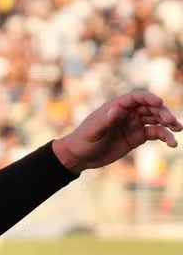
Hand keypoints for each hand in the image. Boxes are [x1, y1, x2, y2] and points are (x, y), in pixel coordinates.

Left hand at [53, 92, 181, 173]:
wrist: (80, 156)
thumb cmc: (82, 141)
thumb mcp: (92, 131)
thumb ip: (105, 120)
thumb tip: (118, 108)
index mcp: (116, 107)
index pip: (136, 98)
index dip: (149, 98)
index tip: (160, 103)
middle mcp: (127, 114)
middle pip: (150, 108)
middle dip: (163, 112)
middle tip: (171, 122)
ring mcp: (134, 125)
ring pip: (156, 120)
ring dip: (168, 123)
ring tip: (178, 130)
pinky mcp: (137, 137)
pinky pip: (155, 134)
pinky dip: (165, 137)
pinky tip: (172, 143)